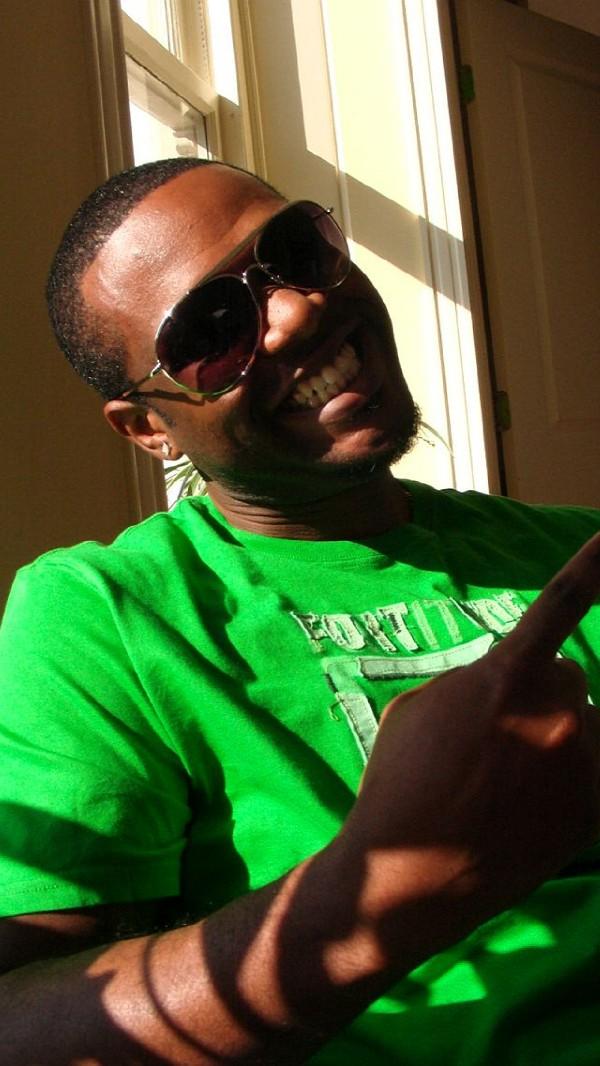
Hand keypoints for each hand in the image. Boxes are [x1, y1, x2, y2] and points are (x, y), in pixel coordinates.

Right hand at [343, 533, 599, 957]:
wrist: (411, 873)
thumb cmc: (401, 781)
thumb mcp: (421, 708)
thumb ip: (475, 683)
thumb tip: (505, 684)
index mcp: (507, 677)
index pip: (560, 606)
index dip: (595, 566)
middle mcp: (559, 714)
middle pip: (566, 680)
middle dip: (538, 697)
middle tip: (493, 741)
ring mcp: (583, 765)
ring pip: (582, 728)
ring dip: (556, 740)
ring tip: (506, 783)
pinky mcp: (594, 811)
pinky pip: (590, 772)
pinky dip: (567, 779)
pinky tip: (524, 804)